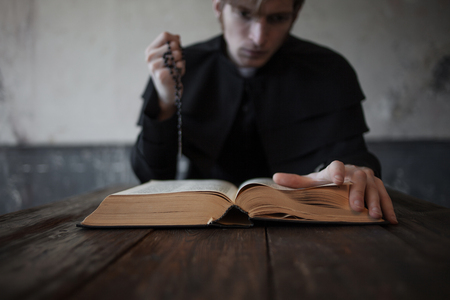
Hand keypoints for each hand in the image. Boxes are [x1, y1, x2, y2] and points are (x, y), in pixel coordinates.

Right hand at [145, 32, 185, 119]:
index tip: (177, 48)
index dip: (175, 40)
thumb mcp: (171, 55)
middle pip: (172, 45)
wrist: (168, 91)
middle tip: (178, 61)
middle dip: (180, 52)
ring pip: (175, 54)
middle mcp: (149, 57)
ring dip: (181, 61)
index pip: (165, 35)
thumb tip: (177, 38)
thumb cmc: (170, 70)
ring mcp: (153, 67)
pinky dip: (181, 69)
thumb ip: (173, 44)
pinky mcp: (160, 76)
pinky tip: (176, 74)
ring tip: (177, 67)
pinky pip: (177, 65)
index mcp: (150, 50)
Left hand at [273, 160, 397, 223]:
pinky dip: (388, 207)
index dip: (336, 171)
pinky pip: (385, 195)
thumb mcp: (311, 182)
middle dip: (358, 192)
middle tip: (356, 207)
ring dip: (375, 201)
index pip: (335, 166)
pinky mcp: (377, 185)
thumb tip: (276, 177)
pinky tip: (390, 220)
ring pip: (373, 187)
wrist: (344, 176)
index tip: (336, 180)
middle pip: (358, 178)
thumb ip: (296, 182)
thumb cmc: (325, 182)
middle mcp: (353, 171)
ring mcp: (367, 177)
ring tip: (374, 216)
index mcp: (335, 169)